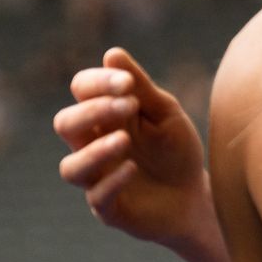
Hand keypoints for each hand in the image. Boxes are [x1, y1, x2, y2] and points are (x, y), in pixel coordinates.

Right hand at [55, 47, 209, 245]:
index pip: (81, 90)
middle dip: (92, 111)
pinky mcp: (109, 208)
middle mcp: (92, 145)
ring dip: (95, 151)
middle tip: (127, 105)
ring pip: (71, 168)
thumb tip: (112, 53)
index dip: (98, 83)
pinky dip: (113, 181)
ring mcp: (97, 178)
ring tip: (125, 140)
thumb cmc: (177, 149)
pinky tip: (133, 169)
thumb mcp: (166, 113)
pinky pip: (97, 196)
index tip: (128, 84)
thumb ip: (140, 87)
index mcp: (103, 117)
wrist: (196, 197)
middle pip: (65, 124)